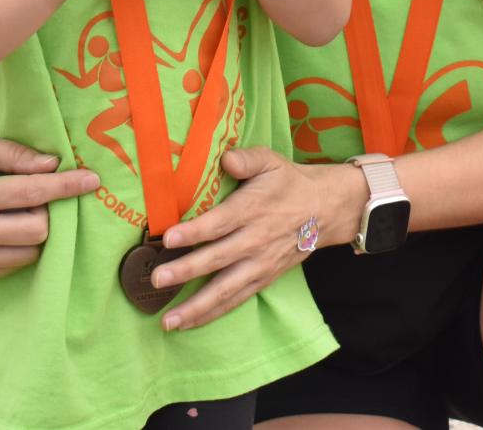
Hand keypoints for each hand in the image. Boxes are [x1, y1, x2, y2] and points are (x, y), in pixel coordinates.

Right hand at [0, 132, 100, 283]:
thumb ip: (15, 154)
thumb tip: (53, 165)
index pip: (29, 193)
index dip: (65, 186)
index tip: (93, 180)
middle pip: (37, 229)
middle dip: (47, 211)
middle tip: (35, 196)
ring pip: (30, 251)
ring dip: (34, 230)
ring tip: (15, 212)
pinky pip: (16, 264)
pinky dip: (19, 245)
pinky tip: (4, 228)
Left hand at [150, 146, 362, 330]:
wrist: (324, 210)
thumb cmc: (288, 183)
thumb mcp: (271, 162)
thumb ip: (247, 159)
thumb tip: (226, 159)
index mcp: (253, 209)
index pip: (220, 223)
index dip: (194, 231)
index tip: (168, 238)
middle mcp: (255, 241)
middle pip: (217, 259)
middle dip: (186, 271)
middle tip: (158, 279)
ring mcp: (259, 264)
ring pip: (225, 289)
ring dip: (196, 306)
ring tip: (168, 321)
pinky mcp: (262, 279)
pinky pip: (236, 301)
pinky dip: (212, 314)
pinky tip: (188, 323)